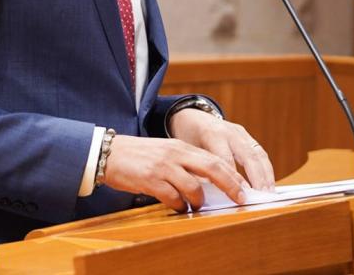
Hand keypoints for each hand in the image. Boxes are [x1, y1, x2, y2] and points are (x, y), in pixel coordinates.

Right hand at [103, 135, 247, 211]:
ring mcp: (163, 166)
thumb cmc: (139, 156)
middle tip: (240, 199)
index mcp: (181, 147)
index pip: (214, 159)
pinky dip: (178, 206)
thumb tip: (207, 185)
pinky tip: (176, 207)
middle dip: (230, 185)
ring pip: (194, 187)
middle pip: (212, 168)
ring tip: (195, 207)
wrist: (109, 153)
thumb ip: (185, 164)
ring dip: (199, 202)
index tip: (244, 187)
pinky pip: (172, 197)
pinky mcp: (150, 179)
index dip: (231, 174)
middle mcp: (175, 154)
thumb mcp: (165, 153)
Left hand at [169, 109, 274, 191]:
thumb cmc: (188, 138)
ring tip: (269, 194)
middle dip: (257, 178)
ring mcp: (239, 132)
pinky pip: (260, 152)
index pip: (226, 160)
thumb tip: (210, 194)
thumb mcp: (189, 152)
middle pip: (248, 156)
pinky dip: (266, 169)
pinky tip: (268, 184)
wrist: (191, 116)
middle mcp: (229, 132)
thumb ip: (199, 169)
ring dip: (266, 175)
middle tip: (261, 197)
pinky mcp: (246, 135)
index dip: (234, 180)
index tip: (240, 197)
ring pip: (258, 154)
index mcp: (212, 135)